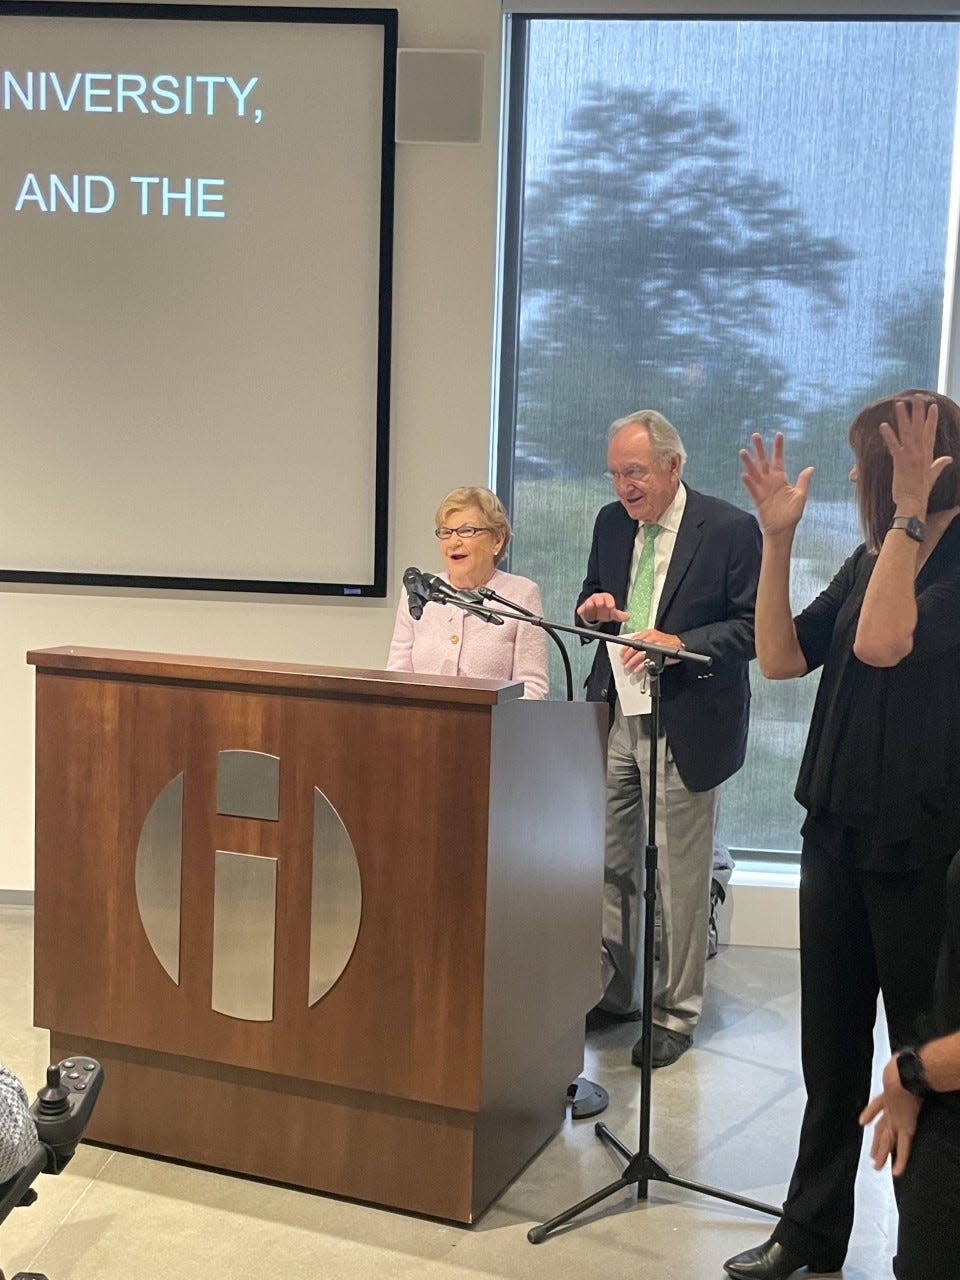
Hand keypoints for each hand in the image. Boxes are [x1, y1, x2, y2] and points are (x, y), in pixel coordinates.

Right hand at [577, 592, 627, 624]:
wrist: (595, 612)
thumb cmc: (605, 610)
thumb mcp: (613, 613)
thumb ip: (620, 615)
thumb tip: (628, 617)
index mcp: (606, 599)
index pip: (609, 599)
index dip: (610, 602)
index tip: (611, 606)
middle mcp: (598, 599)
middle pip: (598, 598)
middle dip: (599, 601)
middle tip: (600, 604)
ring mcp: (590, 603)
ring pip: (590, 601)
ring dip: (589, 603)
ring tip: (589, 606)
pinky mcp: (584, 608)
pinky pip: (582, 608)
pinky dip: (581, 609)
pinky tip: (579, 612)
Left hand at [620, 628, 682, 673]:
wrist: (681, 644)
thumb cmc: (668, 643)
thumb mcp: (654, 639)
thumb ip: (644, 643)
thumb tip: (632, 652)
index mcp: (648, 633)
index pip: (633, 640)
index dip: (625, 648)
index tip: (622, 654)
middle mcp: (651, 637)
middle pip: (634, 647)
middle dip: (627, 657)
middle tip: (624, 662)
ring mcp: (655, 644)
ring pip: (639, 654)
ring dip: (632, 662)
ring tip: (629, 667)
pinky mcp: (659, 652)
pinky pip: (647, 659)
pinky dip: (641, 665)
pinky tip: (638, 669)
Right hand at [740, 433, 813, 535]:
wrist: (783, 529)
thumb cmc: (792, 514)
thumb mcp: (800, 496)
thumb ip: (803, 481)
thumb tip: (810, 468)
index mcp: (781, 479)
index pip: (778, 459)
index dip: (778, 448)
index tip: (778, 435)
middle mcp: (770, 481)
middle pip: (763, 462)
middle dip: (760, 449)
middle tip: (756, 435)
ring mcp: (763, 489)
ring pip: (755, 472)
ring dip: (749, 462)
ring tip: (743, 451)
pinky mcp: (759, 499)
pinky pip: (753, 489)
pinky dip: (749, 482)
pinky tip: (744, 474)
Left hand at [859, 1055, 921, 1176]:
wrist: (905, 1074)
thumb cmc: (904, 1065)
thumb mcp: (899, 1063)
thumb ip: (902, 1064)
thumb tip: (906, 1058)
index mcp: (888, 1094)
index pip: (878, 1107)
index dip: (870, 1115)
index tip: (863, 1122)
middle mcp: (891, 1110)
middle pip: (882, 1130)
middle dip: (877, 1143)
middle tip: (871, 1156)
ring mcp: (897, 1119)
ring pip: (888, 1141)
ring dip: (882, 1154)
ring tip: (877, 1166)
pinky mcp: (905, 1127)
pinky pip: (904, 1148)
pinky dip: (900, 1161)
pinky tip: (896, 1172)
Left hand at [880, 394, 952, 513]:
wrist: (913, 503)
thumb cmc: (920, 491)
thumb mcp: (933, 476)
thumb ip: (939, 465)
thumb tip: (949, 458)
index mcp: (928, 455)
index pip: (930, 432)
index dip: (932, 419)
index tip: (932, 406)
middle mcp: (921, 453)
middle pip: (920, 428)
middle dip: (918, 411)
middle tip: (917, 396)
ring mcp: (911, 456)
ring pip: (907, 432)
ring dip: (903, 418)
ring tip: (899, 404)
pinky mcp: (900, 462)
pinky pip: (894, 446)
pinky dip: (888, 435)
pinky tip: (883, 425)